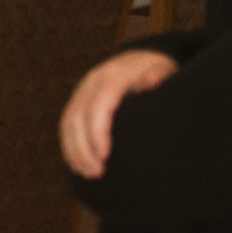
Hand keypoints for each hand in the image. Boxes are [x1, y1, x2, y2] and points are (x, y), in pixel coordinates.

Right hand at [59, 50, 178, 178]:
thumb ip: (158, 78)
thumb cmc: (157, 71)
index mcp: (112, 76)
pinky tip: (79, 165)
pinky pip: (67, 125)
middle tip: (97, 173)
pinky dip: (70, 146)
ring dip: (75, 151)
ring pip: (68, 123)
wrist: (141, 58)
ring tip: (89, 174)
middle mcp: (91, 82)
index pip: (99, 105)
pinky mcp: (78, 101)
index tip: (105, 156)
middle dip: (84, 147)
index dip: (98, 131)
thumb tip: (152, 83)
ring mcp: (82, 91)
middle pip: (78, 116)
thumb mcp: (164, 71)